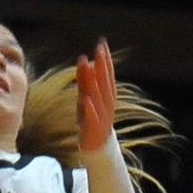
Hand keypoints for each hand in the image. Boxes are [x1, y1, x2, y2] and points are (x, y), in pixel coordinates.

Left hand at [76, 38, 116, 152]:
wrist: (97, 147)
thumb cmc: (91, 119)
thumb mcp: (86, 97)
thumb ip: (85, 81)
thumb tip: (86, 60)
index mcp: (106, 97)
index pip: (107, 76)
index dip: (105, 60)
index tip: (102, 44)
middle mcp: (106, 106)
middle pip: (105, 84)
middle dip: (103, 66)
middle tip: (99, 49)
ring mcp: (101, 118)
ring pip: (100, 99)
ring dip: (96, 83)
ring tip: (92, 67)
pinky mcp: (93, 131)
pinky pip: (92, 120)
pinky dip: (90, 110)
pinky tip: (86, 99)